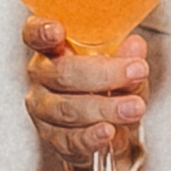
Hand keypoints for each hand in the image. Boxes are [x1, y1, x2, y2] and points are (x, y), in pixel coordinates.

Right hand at [24, 16, 147, 170]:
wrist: (111, 129)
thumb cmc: (109, 88)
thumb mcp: (124, 68)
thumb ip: (127, 57)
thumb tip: (134, 46)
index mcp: (53, 49)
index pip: (35, 34)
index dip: (41, 31)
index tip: (57, 31)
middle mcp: (42, 77)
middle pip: (61, 73)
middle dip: (102, 74)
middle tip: (135, 72)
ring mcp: (43, 109)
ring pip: (67, 109)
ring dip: (105, 108)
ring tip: (133, 107)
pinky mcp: (53, 138)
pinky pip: (70, 139)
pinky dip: (92, 136)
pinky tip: (109, 132)